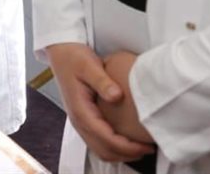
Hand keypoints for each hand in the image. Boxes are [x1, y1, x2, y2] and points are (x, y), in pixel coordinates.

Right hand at [45, 42, 155, 162]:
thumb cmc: (74, 58)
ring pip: (100, 149)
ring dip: (120, 153)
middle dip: (126, 154)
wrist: (61, 54)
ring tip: (140, 148)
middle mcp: (78, 121)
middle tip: (148, 149)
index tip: (145, 145)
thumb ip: (102, 81)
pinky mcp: (84, 119)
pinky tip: (126, 140)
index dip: (127, 146)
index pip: (105, 138)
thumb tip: (117, 96)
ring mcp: (80, 122)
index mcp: (80, 110)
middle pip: (103, 150)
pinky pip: (98, 142)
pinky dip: (113, 147)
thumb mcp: (89, 65)